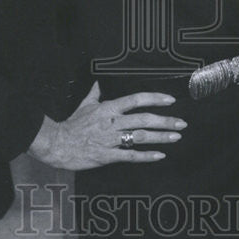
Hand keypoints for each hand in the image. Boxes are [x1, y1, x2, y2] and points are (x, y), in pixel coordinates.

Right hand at [27, 82, 186, 170]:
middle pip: (144, 119)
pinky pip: (130, 156)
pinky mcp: (107, 155)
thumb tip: (98, 83)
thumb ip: (95, 94)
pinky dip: (146, 156)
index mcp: (108, 108)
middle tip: (182, 123)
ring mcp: (110, 139)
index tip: (170, 100)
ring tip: (176, 137)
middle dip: (165, 121)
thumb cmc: (71, 125)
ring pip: (140, 137)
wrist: (56, 144)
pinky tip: (159, 155)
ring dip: (160, 137)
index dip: (154, 98)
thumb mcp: (84, 105)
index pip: (136, 100)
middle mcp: (112, 122)